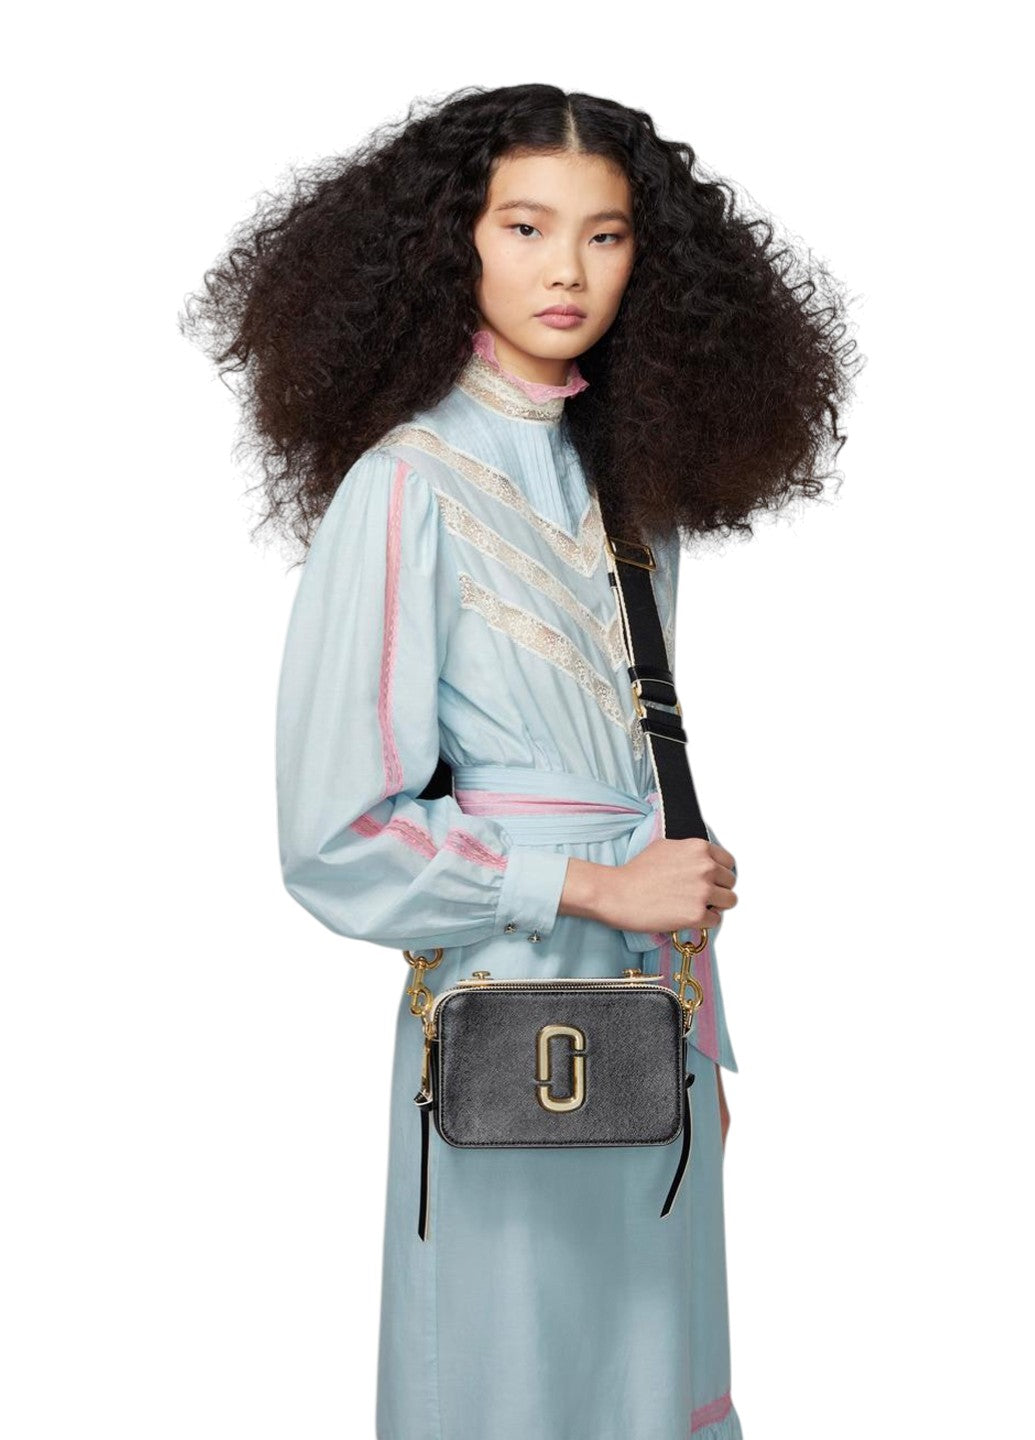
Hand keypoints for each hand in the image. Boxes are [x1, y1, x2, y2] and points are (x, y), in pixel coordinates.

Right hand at [599, 837, 737, 933]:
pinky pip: (715, 920)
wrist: (618, 893)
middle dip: (718, 889)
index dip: (720, 873)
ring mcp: (703, 891)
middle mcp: (705, 868)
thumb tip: (702, 861)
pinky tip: (687, 917)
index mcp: (699, 848)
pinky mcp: (697, 914)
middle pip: (730, 882)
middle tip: (700, 895)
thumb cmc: (635, 872)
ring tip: (696, 907)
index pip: (728, 862)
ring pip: (729, 902)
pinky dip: (704, 921)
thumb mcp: (665, 847)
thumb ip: (689, 852)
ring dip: (715, 906)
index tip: (712, 880)